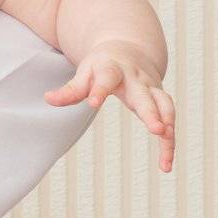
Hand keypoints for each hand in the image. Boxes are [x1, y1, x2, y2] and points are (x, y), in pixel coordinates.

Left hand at [45, 39, 176, 171]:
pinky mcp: (161, 102)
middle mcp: (137, 79)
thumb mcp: (85, 73)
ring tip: (165, 151)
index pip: (106, 77)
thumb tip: (48, 99)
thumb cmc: (102, 65)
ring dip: (168, 127)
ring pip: (165, 107)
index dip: (99, 89)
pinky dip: (170, 142)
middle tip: (156, 129)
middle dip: (151, 112)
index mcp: (113, 69)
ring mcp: (152, 90)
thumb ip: (70, 89)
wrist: (129, 52)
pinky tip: (165, 164)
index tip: (93, 103)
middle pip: (145, 95)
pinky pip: (169, 122)